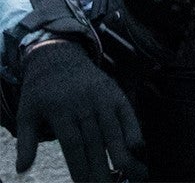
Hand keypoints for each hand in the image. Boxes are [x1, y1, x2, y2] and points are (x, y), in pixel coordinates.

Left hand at [16, 39, 144, 181]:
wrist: (58, 55)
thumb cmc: (40, 91)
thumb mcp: (26, 113)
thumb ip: (27, 141)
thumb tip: (22, 169)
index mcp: (60, 110)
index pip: (74, 144)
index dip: (80, 166)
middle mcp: (84, 103)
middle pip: (96, 141)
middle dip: (103, 167)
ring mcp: (102, 97)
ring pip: (114, 130)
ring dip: (124, 154)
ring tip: (133, 175)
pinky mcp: (115, 92)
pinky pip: (127, 113)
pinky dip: (134, 130)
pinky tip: (138, 148)